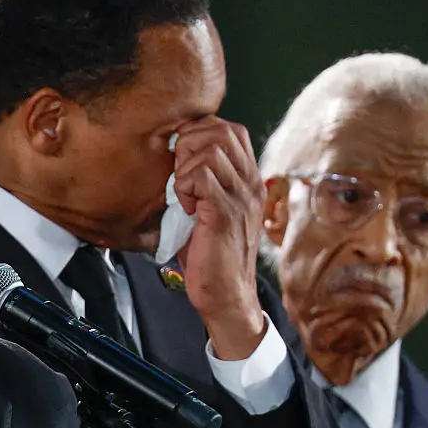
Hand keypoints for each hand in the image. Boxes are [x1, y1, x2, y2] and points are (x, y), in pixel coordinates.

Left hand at [173, 116, 266, 359]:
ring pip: (210, 150)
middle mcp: (250, 184)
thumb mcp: (210, 211)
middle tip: (179, 175)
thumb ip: (203, 183)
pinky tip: (185, 208)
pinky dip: (183, 187)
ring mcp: (241, 198)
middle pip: (221, 131)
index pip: (231, 130)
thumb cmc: (212, 257)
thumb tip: (177, 157)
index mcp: (248, 180)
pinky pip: (200, 177)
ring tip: (182, 194)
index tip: (182, 160)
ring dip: (184, 168)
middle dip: (189, 143)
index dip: (200, 133)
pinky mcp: (225, 214)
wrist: (227, 297)